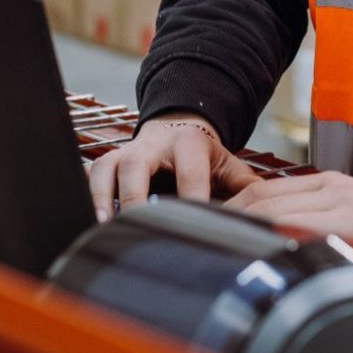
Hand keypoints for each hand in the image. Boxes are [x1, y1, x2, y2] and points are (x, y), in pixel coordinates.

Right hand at [87, 112, 260, 219]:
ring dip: (100, 196)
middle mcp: (152, 144)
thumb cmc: (202, 155)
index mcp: (188, 143)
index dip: (190, 198)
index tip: (191, 226)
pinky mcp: (106, 161)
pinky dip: (84, 194)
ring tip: (100, 223)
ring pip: (104, 167)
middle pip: (137, 165)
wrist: (176, 126)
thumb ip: (246, 188)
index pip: (189, 173)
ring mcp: (125, 151)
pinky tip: (83, 217)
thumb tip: (269, 214)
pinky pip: (88, 174)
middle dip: (134, 194)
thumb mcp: (227, 164)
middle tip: (135, 224)